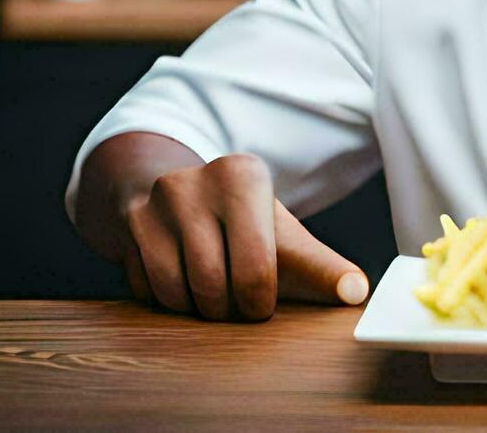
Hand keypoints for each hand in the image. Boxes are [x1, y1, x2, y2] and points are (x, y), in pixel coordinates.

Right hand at [121, 154, 367, 320]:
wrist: (179, 196)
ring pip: (177, 291)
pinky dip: (167, 301)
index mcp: (244, 177)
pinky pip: (147, 291)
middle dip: (228, 309)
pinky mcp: (127, 224)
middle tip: (236, 303)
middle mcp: (194, 181)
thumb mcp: (284, 238)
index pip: (257, 268)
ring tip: (212, 293)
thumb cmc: (245, 226)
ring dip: (197, 309)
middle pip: (215, 285)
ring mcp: (154, 202)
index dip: (259, 301)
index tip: (261, 302)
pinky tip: (181, 281)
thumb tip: (359, 294)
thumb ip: (323, 267)